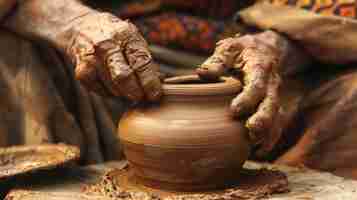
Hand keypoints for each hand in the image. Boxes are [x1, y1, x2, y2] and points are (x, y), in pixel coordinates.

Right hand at [67, 12, 161, 101]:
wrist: (80, 28)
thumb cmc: (114, 37)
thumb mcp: (132, 39)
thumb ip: (144, 60)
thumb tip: (157, 84)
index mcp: (125, 35)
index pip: (140, 62)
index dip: (149, 82)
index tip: (155, 94)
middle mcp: (106, 45)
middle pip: (123, 77)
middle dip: (136, 92)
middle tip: (143, 97)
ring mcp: (92, 59)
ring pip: (114, 89)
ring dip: (126, 93)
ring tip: (129, 87)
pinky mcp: (82, 73)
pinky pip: (103, 92)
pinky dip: (111, 93)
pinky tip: (113, 84)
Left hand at [197, 31, 282, 154]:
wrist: (265, 50)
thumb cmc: (242, 50)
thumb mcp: (230, 48)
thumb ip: (218, 60)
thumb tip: (203, 73)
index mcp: (260, 67)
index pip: (257, 84)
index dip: (248, 98)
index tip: (234, 110)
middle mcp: (271, 83)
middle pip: (271, 103)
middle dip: (263, 118)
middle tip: (250, 130)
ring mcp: (274, 96)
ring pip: (276, 116)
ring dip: (267, 132)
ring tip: (254, 144)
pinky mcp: (273, 106)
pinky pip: (277, 124)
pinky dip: (270, 138)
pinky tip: (259, 151)